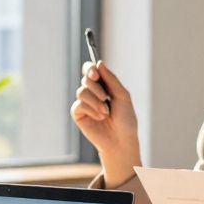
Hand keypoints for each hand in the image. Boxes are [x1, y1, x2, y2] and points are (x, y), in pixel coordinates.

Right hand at [70, 60, 140, 186]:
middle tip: (105, 96)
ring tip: (106, 112)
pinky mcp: (78, 114)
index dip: (90, 68)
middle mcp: (92, 93)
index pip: (91, 70)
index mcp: (103, 86)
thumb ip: (111, 79)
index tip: (95, 74)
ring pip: (81, 91)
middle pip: (85, 78)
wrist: (121, 140)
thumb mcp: (122, 96)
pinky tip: (100, 117)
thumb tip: (99, 63)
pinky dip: (91, 110)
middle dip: (96, 86)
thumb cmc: (125, 119)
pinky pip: (79, 104)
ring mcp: (84, 103)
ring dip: (95, 101)